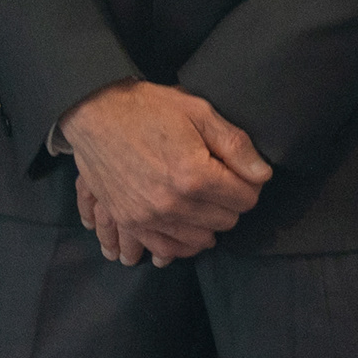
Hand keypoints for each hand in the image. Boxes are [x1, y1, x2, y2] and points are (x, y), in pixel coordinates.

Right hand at [61, 81, 273, 265]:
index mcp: (194, 175)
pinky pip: (166, 249)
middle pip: (226, 221)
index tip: (239, 172)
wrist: (95, 114)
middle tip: (220, 182)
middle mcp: (174, 203)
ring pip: (201, 239)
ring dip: (208, 223)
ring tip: (202, 201)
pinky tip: (186, 228)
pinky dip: (181, 243)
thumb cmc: (148, 108)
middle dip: (230, 202)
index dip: (248, 184)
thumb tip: (263, 174)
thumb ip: (235, 145)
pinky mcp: (131, 221)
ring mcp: (149, 217)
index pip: (245, 198)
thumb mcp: (198, 112)